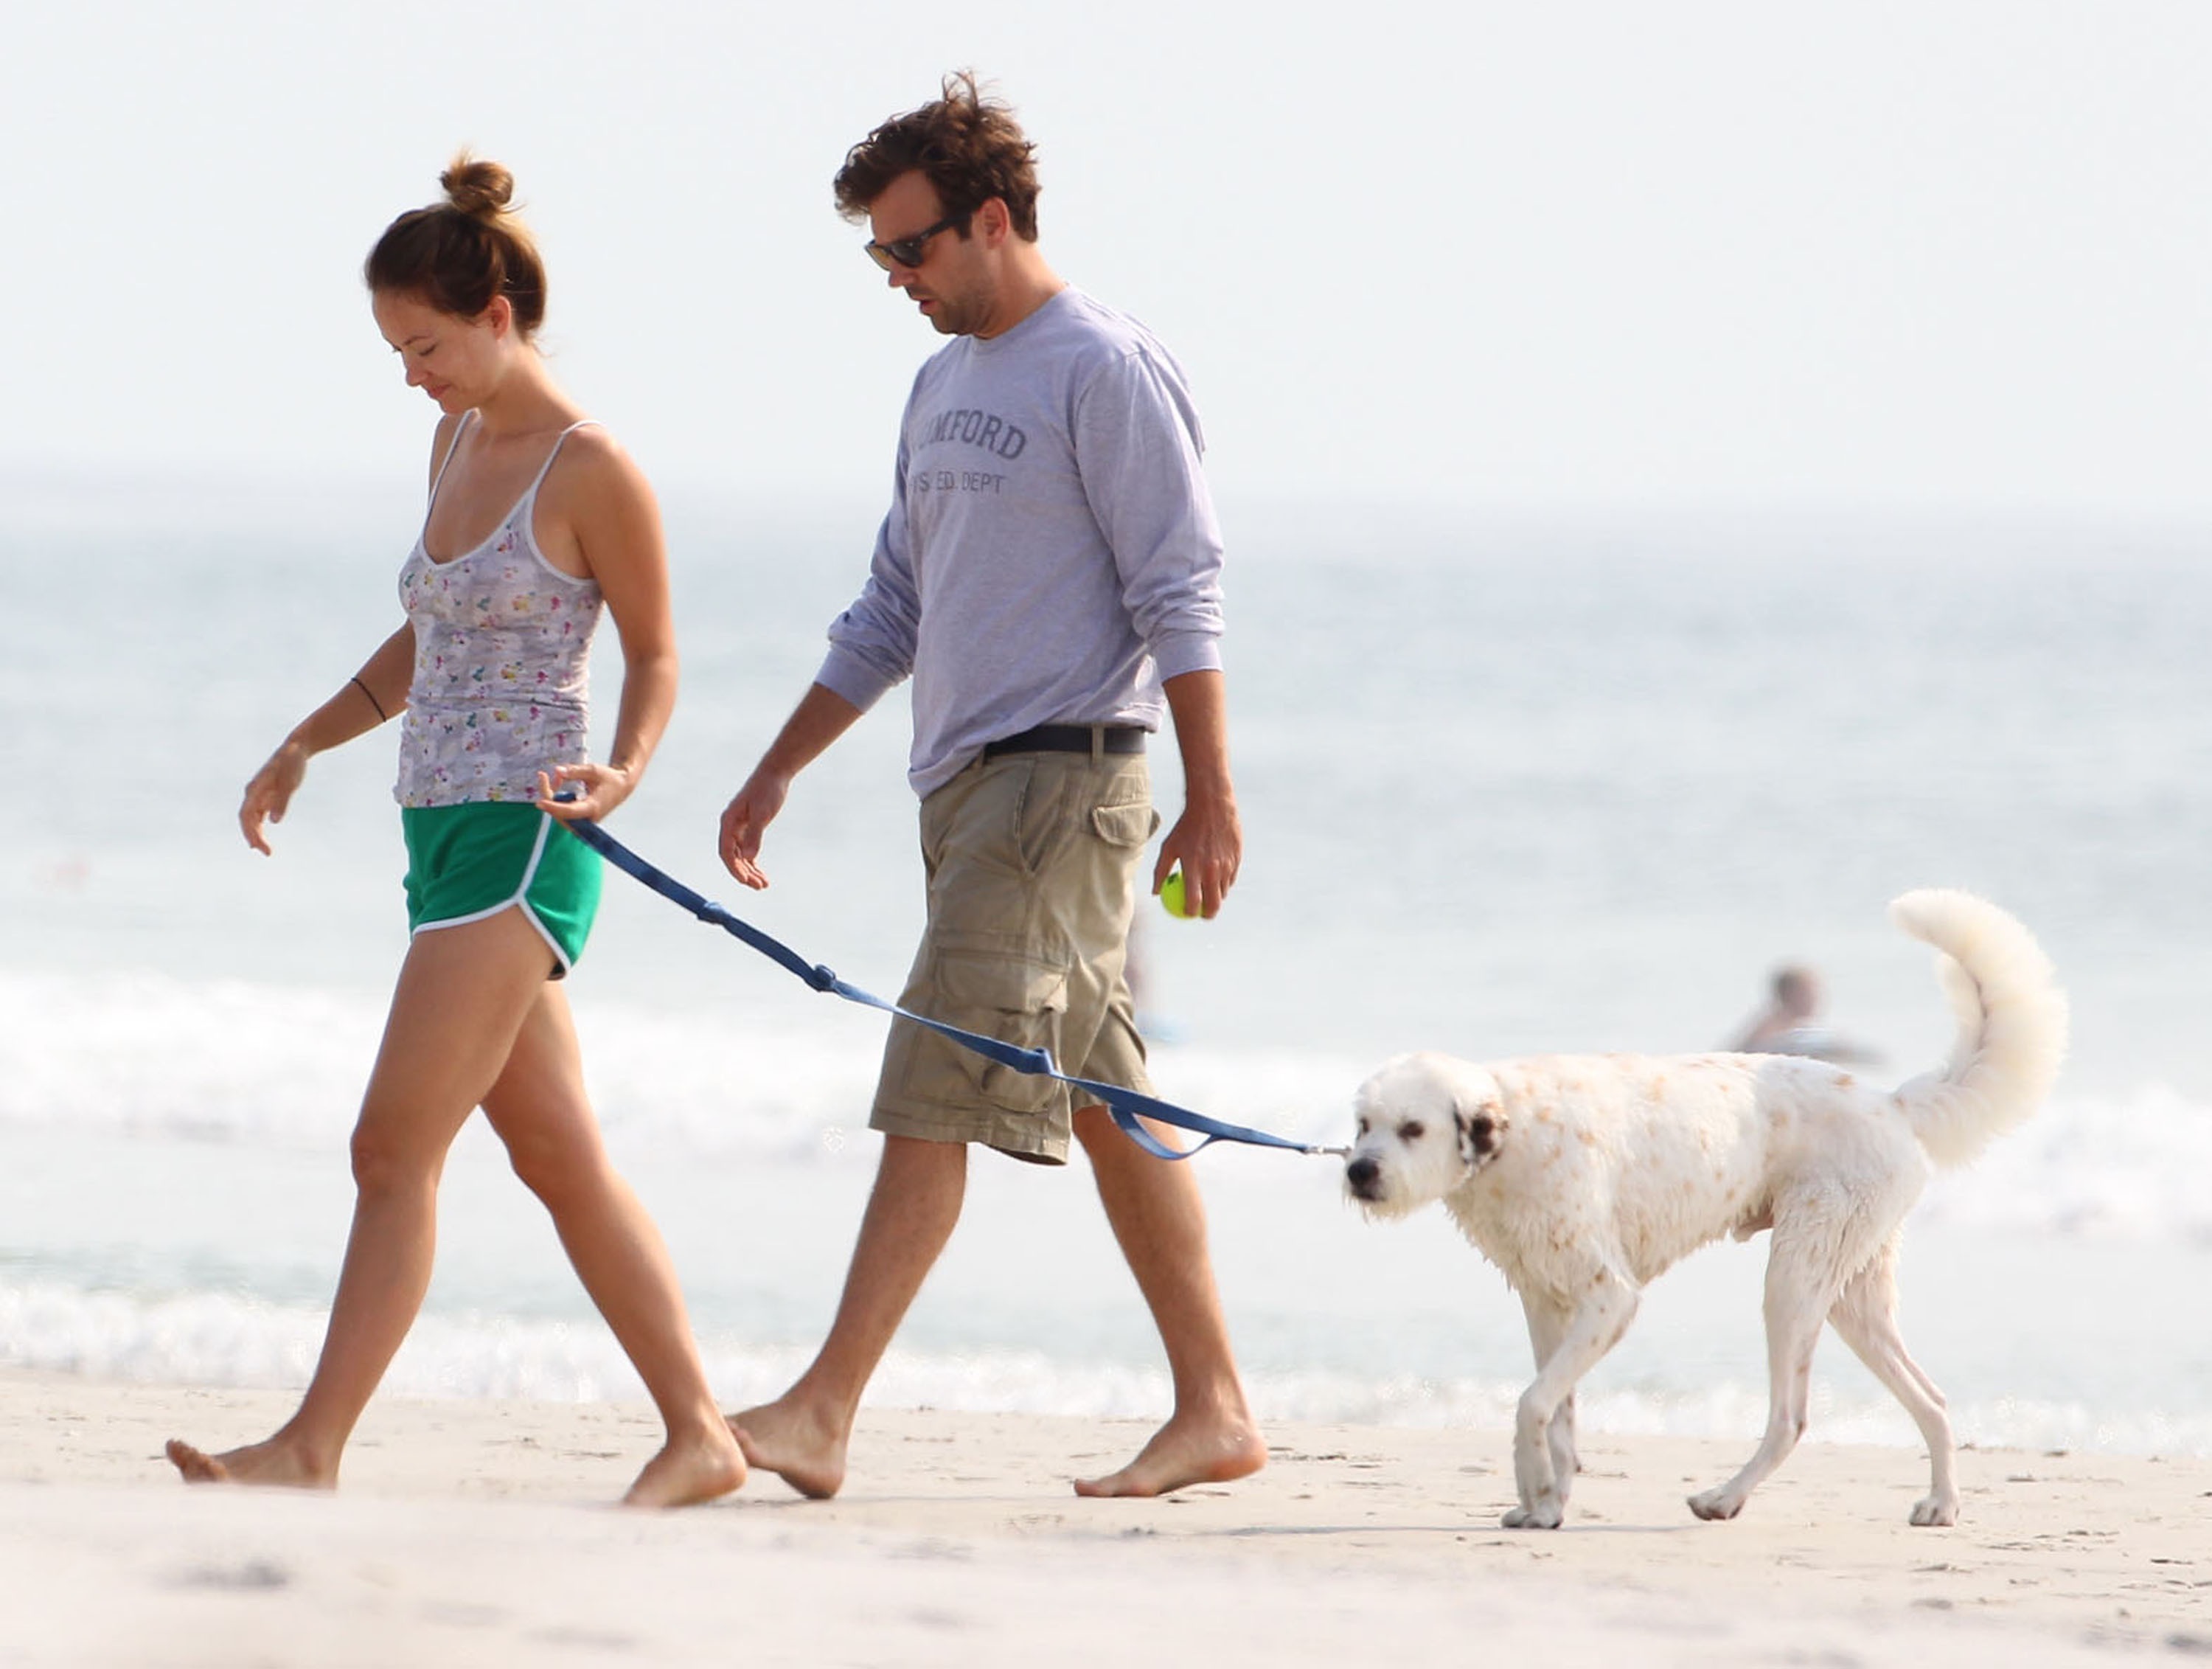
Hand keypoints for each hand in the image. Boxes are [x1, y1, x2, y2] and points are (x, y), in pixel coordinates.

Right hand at [239, 739, 309, 855]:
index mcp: (255, 789)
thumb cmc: (292, 763)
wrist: (296, 748)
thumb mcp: (290, 783)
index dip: (251, 832)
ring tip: (264, 849)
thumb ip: (282, 801)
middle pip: (248, 819)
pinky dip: (260, 825)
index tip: (260, 846)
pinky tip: (262, 836)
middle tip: (267, 853)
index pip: (246, 815)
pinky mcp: (267, 794)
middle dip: (254, 836)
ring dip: (256, 833)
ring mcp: (259, 793)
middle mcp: (253, 792)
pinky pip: (259, 813)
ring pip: (252, 817)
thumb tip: (274, 821)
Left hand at [536, 761, 636, 822]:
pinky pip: (562, 812)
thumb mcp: (594, 770)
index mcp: (593, 807)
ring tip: (557, 777)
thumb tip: (557, 771)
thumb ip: (575, 771)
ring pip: (558, 813)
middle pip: (559, 813)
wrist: (622, 787)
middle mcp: (588, 818)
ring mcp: (584, 821)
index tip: (539, 803)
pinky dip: (556, 798)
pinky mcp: (580, 819)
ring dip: (551, 795)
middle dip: (548, 794)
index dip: (553, 807)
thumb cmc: (610, 778)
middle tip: (543, 775)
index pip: (569, 811)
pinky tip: (558, 783)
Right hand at [718, 766, 789, 890]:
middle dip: (744, 873)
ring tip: (763, 884)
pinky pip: (747, 850)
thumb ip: (754, 835)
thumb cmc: (767, 790)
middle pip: (733, 857)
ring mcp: (739, 827)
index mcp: (729, 821)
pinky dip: (754, 862)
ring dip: (750, 870)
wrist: (775, 774)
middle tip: (760, 886)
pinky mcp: (749, 827)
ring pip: (740, 856)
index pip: (726, 852)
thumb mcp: (762, 813)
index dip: (734, 868)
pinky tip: (761, 873)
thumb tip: (748, 857)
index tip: (746, 881)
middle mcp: (731, 826)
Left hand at [1153, 789, 1241, 919]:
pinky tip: (1216, 876)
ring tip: (1207, 891)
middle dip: (1207, 914)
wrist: (1212, 806)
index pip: (1193, 902)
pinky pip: (1231, 879)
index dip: (1190, 912)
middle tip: (1201, 913)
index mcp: (1194, 869)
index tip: (1186, 913)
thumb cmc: (1185, 827)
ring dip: (1216, 896)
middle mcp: (1212, 870)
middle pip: (1213, 904)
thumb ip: (1160, 872)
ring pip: (1223, 892)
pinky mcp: (1237, 859)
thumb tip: (1156, 893)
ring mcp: (1227, 865)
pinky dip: (1224, 882)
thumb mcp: (1168, 847)